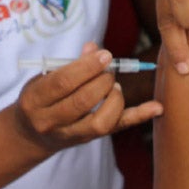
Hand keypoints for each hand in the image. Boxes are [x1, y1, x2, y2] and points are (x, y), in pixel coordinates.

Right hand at [14, 42, 162, 153]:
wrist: (31, 135)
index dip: (87, 67)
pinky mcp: (90, 140)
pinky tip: (157, 107)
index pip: (63, 82)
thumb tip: (95, 48)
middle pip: (83, 101)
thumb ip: (70, 64)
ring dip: (115, 98)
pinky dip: (139, 116)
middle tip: (109, 68)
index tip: (105, 54)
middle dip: (103, 80)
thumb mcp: (44, 76)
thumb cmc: (41, 96)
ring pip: (101, 122)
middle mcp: (51, 121)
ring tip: (114, 85)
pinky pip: (117, 129)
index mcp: (35, 100)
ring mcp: (71, 135)